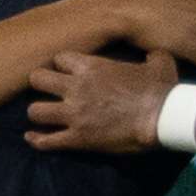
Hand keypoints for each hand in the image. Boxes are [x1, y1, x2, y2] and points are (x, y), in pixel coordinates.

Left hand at [27, 49, 176, 152]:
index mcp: (91, 66)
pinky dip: (37, 141)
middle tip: (48, 93)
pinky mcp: (78, 138)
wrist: (163, 118)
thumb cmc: (161, 89)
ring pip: (34, 110)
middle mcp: (76, 87)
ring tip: (43, 116)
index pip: (59, 58)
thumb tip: (153, 54)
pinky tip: (32, 139)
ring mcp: (74, 114)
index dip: (61, 65)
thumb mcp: (159, 62)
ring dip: (38, 113)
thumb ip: (150, 55)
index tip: (66, 72)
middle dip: (40, 85)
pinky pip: (46, 141)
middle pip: (37, 80)